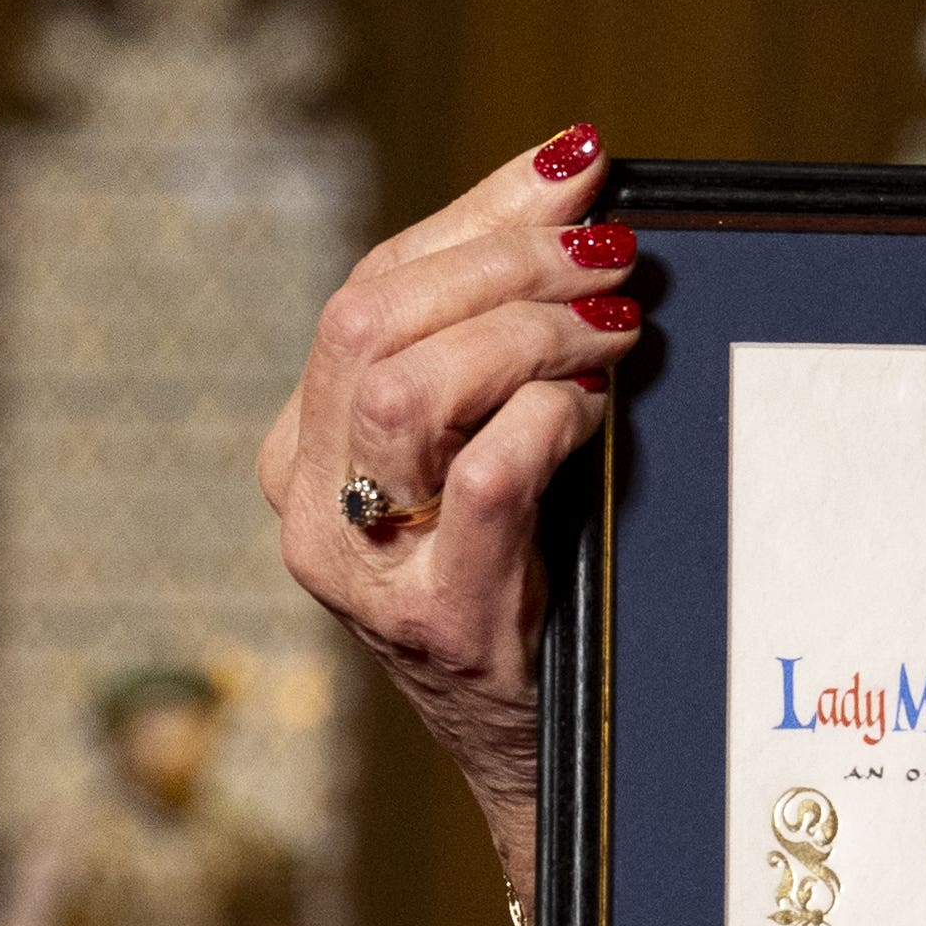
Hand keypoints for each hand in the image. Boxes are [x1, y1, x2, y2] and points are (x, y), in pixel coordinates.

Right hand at [261, 126, 638, 909]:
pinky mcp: (437, 620)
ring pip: (408, 386)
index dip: (480, 212)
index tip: (580, 166)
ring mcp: (362, 567)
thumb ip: (502, 348)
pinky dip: (545, 422)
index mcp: (310, 443)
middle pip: (372, 318)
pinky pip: (482, 477)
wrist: (549, 760)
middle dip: (506, 261)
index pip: (372, 286)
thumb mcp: (497, 449)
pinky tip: (594, 412)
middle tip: (614, 254)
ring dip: (530, 334)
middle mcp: (310, 499)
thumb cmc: (541, 584)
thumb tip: (581, 198)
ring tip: (615, 331)